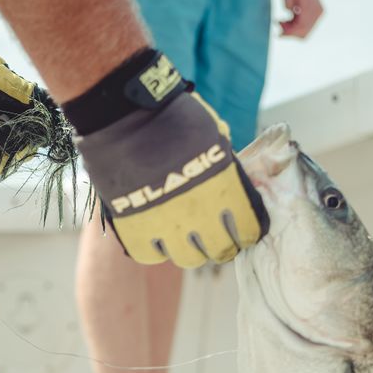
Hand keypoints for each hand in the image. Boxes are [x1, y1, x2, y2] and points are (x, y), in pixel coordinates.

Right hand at [78, 91, 267, 268]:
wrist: (123, 114)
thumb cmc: (172, 118)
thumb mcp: (215, 139)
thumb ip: (227, 171)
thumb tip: (235, 193)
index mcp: (224, 187)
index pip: (249, 230)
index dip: (248, 232)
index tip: (243, 230)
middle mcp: (199, 211)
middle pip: (219, 251)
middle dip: (222, 246)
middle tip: (216, 239)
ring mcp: (165, 222)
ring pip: (187, 258)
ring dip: (190, 249)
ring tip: (185, 237)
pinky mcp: (134, 226)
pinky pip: (150, 256)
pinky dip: (155, 249)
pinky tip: (156, 236)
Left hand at [279, 0, 322, 37]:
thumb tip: (290, 11)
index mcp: (311, 3)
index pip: (302, 26)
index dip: (289, 32)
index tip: (278, 29)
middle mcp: (317, 10)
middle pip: (304, 33)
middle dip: (289, 33)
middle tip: (278, 23)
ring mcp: (318, 12)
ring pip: (304, 32)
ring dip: (291, 31)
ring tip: (280, 21)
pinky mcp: (315, 13)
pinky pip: (305, 27)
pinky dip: (294, 27)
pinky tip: (285, 20)